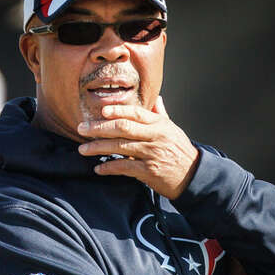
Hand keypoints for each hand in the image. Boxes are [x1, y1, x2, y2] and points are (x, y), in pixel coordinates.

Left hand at [76, 96, 199, 199]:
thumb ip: (159, 114)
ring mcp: (152, 154)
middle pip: (123, 128)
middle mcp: (155, 136)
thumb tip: (156, 98)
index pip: (135, 113)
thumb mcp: (172, 130)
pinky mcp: (149, 171)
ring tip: (83, 150)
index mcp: (159, 124)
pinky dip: (109, 167)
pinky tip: (98, 168)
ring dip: (99, 147)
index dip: (117, 111)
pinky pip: (125, 167)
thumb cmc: (178, 150)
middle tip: (81, 129)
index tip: (101, 111)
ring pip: (120, 147)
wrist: (194, 176)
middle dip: (99, 128)